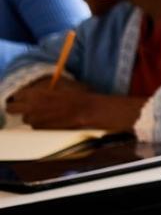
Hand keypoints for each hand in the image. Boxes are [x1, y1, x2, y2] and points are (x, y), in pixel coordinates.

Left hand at [6, 80, 144, 131]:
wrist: (93, 111)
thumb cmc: (82, 96)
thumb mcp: (65, 86)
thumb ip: (49, 88)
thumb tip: (39, 89)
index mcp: (39, 92)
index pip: (18, 95)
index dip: (21, 96)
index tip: (25, 96)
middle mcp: (35, 106)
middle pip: (14, 109)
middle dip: (20, 108)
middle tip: (29, 107)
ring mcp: (39, 118)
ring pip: (26, 119)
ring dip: (32, 117)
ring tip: (44, 114)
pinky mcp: (45, 129)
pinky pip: (36, 127)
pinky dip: (41, 125)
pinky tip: (51, 121)